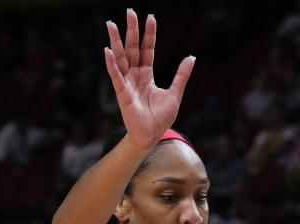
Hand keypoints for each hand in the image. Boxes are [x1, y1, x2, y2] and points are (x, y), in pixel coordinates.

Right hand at [104, 9, 194, 146]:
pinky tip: (107, 51)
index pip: (147, 49)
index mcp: (147, 74)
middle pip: (132, 48)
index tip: (150, 17)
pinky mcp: (122, 94)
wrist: (152, 135)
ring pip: (121, 58)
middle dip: (131, 30)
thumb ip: (181, 75)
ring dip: (115, 41)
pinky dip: (111, 65)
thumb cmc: (161, 117)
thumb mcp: (175, 93)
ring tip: (111, 24)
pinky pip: (116, 77)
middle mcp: (135, 75)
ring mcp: (127, 83)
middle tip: (130, 11)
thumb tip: (191, 57)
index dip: (149, 34)